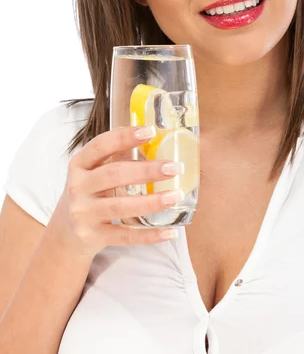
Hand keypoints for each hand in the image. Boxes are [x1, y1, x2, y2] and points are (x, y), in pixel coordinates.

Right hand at [52, 125, 183, 259]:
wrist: (64, 233)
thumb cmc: (89, 193)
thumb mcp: (92, 172)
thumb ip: (116, 158)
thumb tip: (159, 141)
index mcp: (79, 164)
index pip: (100, 145)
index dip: (125, 137)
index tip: (150, 131)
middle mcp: (78, 187)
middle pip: (114, 175)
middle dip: (147, 170)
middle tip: (174, 167)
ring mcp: (84, 213)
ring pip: (121, 206)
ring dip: (152, 201)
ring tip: (176, 195)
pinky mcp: (92, 237)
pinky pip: (125, 236)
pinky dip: (149, 235)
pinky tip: (170, 232)